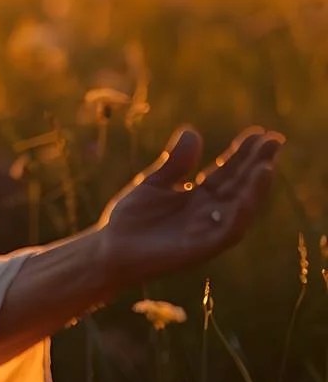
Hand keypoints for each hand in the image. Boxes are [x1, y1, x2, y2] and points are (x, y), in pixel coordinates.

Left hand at [96, 125, 283, 283]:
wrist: (108, 250)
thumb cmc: (131, 219)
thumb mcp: (153, 183)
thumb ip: (175, 162)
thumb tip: (193, 131)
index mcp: (198, 196)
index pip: (227, 171)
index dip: (242, 153)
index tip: (259, 132)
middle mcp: (208, 212)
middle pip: (238, 185)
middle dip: (256, 164)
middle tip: (274, 141)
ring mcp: (206, 230)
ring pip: (239, 209)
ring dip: (255, 189)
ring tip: (266, 166)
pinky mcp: (200, 249)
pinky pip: (226, 233)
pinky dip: (238, 216)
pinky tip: (246, 199)